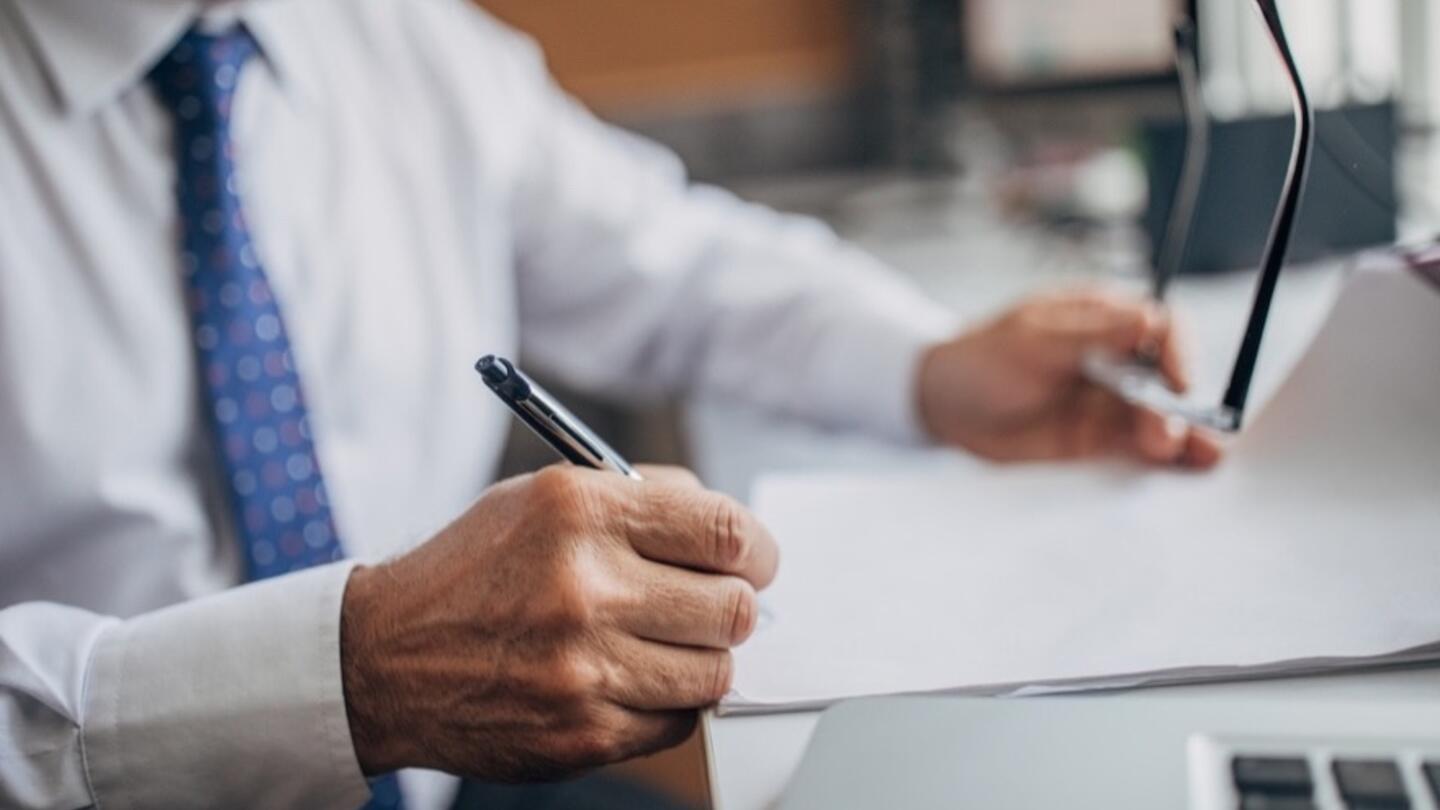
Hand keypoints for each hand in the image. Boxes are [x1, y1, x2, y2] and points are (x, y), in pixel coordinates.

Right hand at [340, 465, 777, 781]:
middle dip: (731, 607)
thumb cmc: (473, 570)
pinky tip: (627, 680)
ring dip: (701, 658)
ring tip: (662, 644)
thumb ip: (641, 501)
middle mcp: (583, 586)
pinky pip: (677, 722)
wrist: (385, 658)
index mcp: (579, 511)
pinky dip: (666, 703)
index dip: (756, 550)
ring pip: (715, 671)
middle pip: (732, 608)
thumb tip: (731, 534)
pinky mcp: (582, 733)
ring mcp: (583, 667)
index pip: (724, 531)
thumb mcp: (542, 498)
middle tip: (710, 606)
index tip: (753, 560)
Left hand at [917, 288, 1222, 467]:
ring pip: (1160, 417)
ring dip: (1183, 436)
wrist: (943, 405)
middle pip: (1167, 379)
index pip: (1160, 329)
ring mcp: (1110, 402)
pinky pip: (1138, 448)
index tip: (1177, 380)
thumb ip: (1092, 336)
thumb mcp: (1033, 341)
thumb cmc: (981, 359)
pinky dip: (1163, 458)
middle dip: (1176, 406)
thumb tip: (1149, 320)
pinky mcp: (1098, 440)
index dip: (1177, 353)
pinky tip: (1186, 466)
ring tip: (1200, 457)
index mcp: (1104, 319)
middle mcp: (1117, 359)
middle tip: (1165, 433)